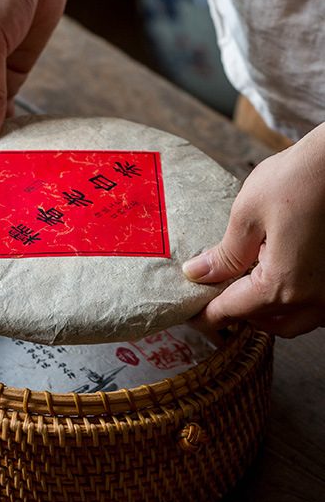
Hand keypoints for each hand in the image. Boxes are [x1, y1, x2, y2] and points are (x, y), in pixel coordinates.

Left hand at [184, 125, 324, 337]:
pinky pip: (314, 308)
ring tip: (243, 288)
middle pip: (265, 322)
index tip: (189, 313)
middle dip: (238, 313)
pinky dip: (293, 303)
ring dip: (267, 312)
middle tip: (213, 295)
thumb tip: (198, 273)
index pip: (234, 311)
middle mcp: (314, 299)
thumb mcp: (248, 214)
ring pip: (294, 321)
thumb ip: (225, 254)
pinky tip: (278, 280)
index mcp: (283, 285)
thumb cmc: (299, 179)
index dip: (205, 314)